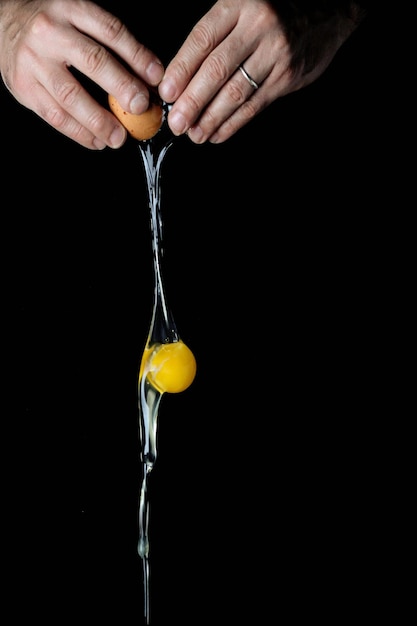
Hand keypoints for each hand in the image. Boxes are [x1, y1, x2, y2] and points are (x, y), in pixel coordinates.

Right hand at [0, 0, 163, 148]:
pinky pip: (55, 115)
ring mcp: (34, 61)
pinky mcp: (23, 87)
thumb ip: (111, 45)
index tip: (156, 78)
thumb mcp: (79, 20)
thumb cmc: (52, 26)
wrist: (3, 24)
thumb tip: (148, 79)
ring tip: (118, 137)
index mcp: (71, 9)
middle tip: (140, 107)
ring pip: (71, 95)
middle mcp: (51, 32)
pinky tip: (96, 141)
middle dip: (121, 87)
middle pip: (93, 61)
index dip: (137, 56)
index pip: (111, 32)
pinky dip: (79, 132)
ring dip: (99, 121)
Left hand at [158, 0, 364, 143]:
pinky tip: (217, 133)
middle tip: (177, 123)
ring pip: (236, 92)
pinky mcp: (288, 76)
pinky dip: (233, 123)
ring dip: (211, 118)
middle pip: (217, 69)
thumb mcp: (243, 6)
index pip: (202, 40)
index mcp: (238, 4)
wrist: (328, 9)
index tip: (166, 93)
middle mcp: (258, 26)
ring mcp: (276, 53)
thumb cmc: (274, 10)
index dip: (181, 69)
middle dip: (192, 101)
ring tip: (194, 134)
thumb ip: (216, 36)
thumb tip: (180, 79)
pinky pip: (255, 105)